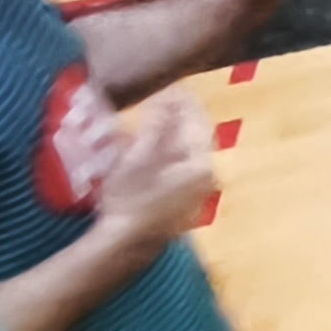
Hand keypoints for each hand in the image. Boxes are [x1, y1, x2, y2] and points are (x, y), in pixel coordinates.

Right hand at [94, 94, 218, 244]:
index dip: (186, 102)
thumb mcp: (139, 157)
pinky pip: (180, 168)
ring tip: (157, 118)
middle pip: (196, 138)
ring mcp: (195, 193)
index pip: (199, 123)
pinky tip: (151, 149)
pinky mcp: (181, 203)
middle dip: (181, 116)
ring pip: (188, 153)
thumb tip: (168, 98)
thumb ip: (157, 126)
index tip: (173, 86)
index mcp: (200, 164)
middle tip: (165, 98)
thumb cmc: (131, 199)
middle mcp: (205, 178)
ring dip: (173, 134)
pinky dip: (168, 153)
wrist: (126, 245)